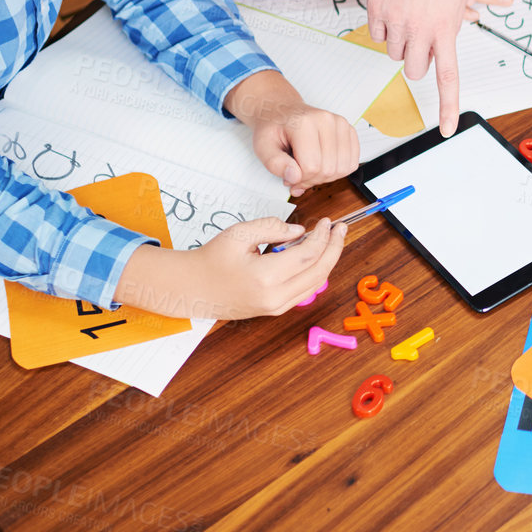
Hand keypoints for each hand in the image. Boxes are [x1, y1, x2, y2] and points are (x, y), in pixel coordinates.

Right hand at [115, 216, 345, 320]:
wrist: (191, 288)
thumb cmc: (211, 259)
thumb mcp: (240, 233)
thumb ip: (273, 227)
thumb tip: (300, 232)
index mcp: (265, 277)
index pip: (308, 254)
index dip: (323, 236)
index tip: (327, 221)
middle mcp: (274, 297)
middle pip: (319, 271)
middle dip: (334, 247)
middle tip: (340, 229)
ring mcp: (276, 307)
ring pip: (316, 284)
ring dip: (328, 261)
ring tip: (333, 240)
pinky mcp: (275, 310)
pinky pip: (305, 291)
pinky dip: (316, 273)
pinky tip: (317, 256)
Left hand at [250, 101, 360, 193]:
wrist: (283, 110)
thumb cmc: (274, 127)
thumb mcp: (263, 147)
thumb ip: (275, 164)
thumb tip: (294, 177)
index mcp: (305, 123)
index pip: (312, 166)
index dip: (299, 179)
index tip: (289, 176)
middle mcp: (327, 121)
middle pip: (330, 169)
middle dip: (312, 180)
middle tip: (297, 175)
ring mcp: (341, 124)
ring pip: (344, 168)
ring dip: (326, 177)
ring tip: (309, 170)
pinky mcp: (349, 130)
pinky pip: (352, 163)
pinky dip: (338, 171)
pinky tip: (323, 165)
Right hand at [367, 0, 466, 134]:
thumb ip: (452, 21)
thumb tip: (444, 38)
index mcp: (446, 28)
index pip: (447, 77)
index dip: (446, 106)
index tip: (445, 129)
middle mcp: (421, 30)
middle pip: (414, 70)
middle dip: (417, 61)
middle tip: (421, 39)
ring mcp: (397, 21)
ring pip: (394, 53)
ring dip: (401, 42)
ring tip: (409, 13)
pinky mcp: (376, 10)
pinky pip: (378, 34)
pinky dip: (384, 26)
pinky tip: (393, 4)